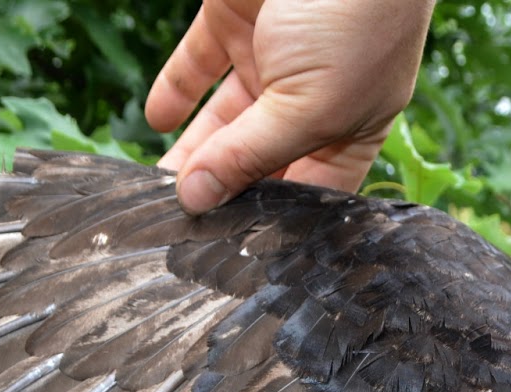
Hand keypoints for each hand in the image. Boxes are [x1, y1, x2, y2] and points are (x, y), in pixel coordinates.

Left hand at [146, 0, 435, 212]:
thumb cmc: (355, 20)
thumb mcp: (309, 106)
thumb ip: (249, 156)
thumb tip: (197, 200)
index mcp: (348, 128)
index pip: (306, 191)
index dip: (269, 220)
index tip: (224, 249)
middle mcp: (309, 99)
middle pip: (256, 161)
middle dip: (220, 192)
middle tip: (178, 228)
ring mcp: (269, 58)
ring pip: (219, 122)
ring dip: (188, 154)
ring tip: (156, 191)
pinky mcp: (233, 20)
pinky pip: (195, 65)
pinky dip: (172, 91)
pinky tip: (155, 123)